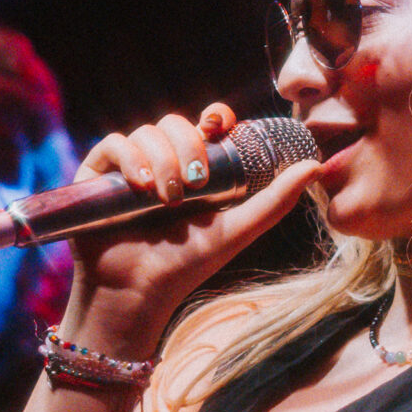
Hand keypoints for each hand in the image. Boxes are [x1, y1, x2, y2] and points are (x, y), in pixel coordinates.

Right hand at [61, 101, 323, 357]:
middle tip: (195, 184)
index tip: (221, 127)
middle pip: (176, 123)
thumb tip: (315, 165)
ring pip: (146, 132)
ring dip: (161, 158)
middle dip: (189, 145)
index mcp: (196, 169)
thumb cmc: (186, 266)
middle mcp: (162, 164)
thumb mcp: (237, 230)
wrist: (137, 293)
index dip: (216, 117)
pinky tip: (141, 186)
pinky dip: (130, 157)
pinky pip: (113, 145)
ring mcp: (128, 169)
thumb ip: (275, 199)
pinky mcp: (96, 177)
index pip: (207, 124)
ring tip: (167, 197)